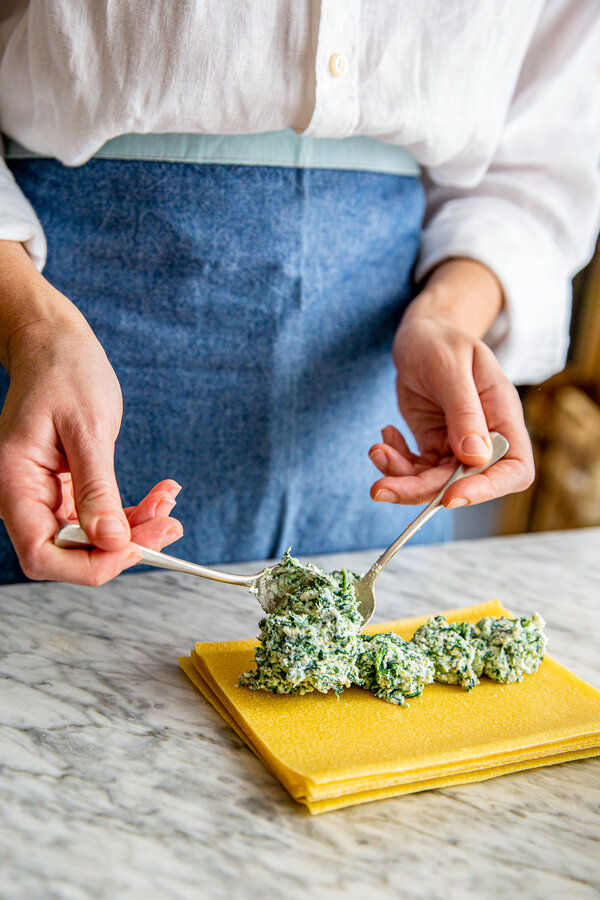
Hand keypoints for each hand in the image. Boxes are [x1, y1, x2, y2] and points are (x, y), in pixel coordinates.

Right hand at [0, 317, 182, 583]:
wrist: (57, 347)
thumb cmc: (65, 374)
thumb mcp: (88, 428)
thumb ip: (96, 487)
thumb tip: (110, 540)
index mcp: (15, 483)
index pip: (42, 555)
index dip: (89, 565)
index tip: (133, 547)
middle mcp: (25, 498)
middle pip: (72, 553)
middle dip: (124, 545)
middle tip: (168, 522)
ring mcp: (46, 498)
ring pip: (91, 539)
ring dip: (136, 529)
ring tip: (168, 502)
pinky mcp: (66, 491)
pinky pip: (99, 518)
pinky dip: (132, 513)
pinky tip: (159, 496)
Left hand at [369, 260, 534, 507]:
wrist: (421, 336)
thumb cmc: (441, 342)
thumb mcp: (450, 367)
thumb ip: (464, 411)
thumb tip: (475, 456)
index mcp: (503, 416)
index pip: (513, 469)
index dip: (488, 490)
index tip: (451, 496)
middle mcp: (484, 437)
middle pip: (463, 484)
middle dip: (421, 491)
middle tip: (381, 489)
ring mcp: (457, 445)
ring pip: (434, 483)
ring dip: (401, 477)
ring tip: (377, 452)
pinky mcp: (433, 445)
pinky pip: (416, 469)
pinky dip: (395, 462)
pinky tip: (384, 438)